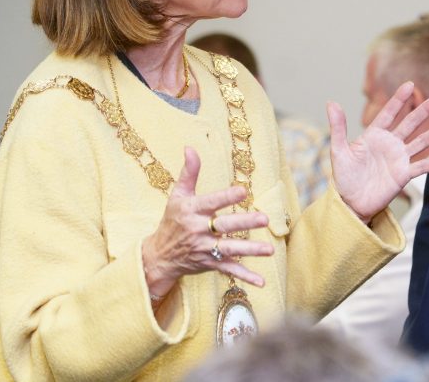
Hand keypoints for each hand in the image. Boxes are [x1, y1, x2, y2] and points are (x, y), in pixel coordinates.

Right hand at [141, 147, 273, 299]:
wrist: (159, 255)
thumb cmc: (172, 221)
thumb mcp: (177, 196)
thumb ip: (189, 173)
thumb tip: (190, 148)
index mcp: (191, 211)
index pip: (211, 203)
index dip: (226, 197)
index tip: (242, 191)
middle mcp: (198, 230)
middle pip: (224, 226)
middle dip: (244, 224)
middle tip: (264, 219)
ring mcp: (204, 249)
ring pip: (229, 250)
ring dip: (249, 250)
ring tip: (269, 250)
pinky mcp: (209, 264)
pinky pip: (229, 270)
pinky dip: (245, 276)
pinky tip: (261, 281)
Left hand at [327, 82, 428, 223]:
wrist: (350, 202)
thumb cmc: (344, 177)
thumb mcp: (339, 151)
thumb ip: (338, 127)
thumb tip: (331, 102)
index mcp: (374, 135)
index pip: (389, 113)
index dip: (399, 100)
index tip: (410, 85)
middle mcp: (390, 144)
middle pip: (410, 123)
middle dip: (425, 110)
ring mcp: (399, 159)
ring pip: (421, 142)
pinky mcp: (404, 175)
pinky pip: (422, 167)